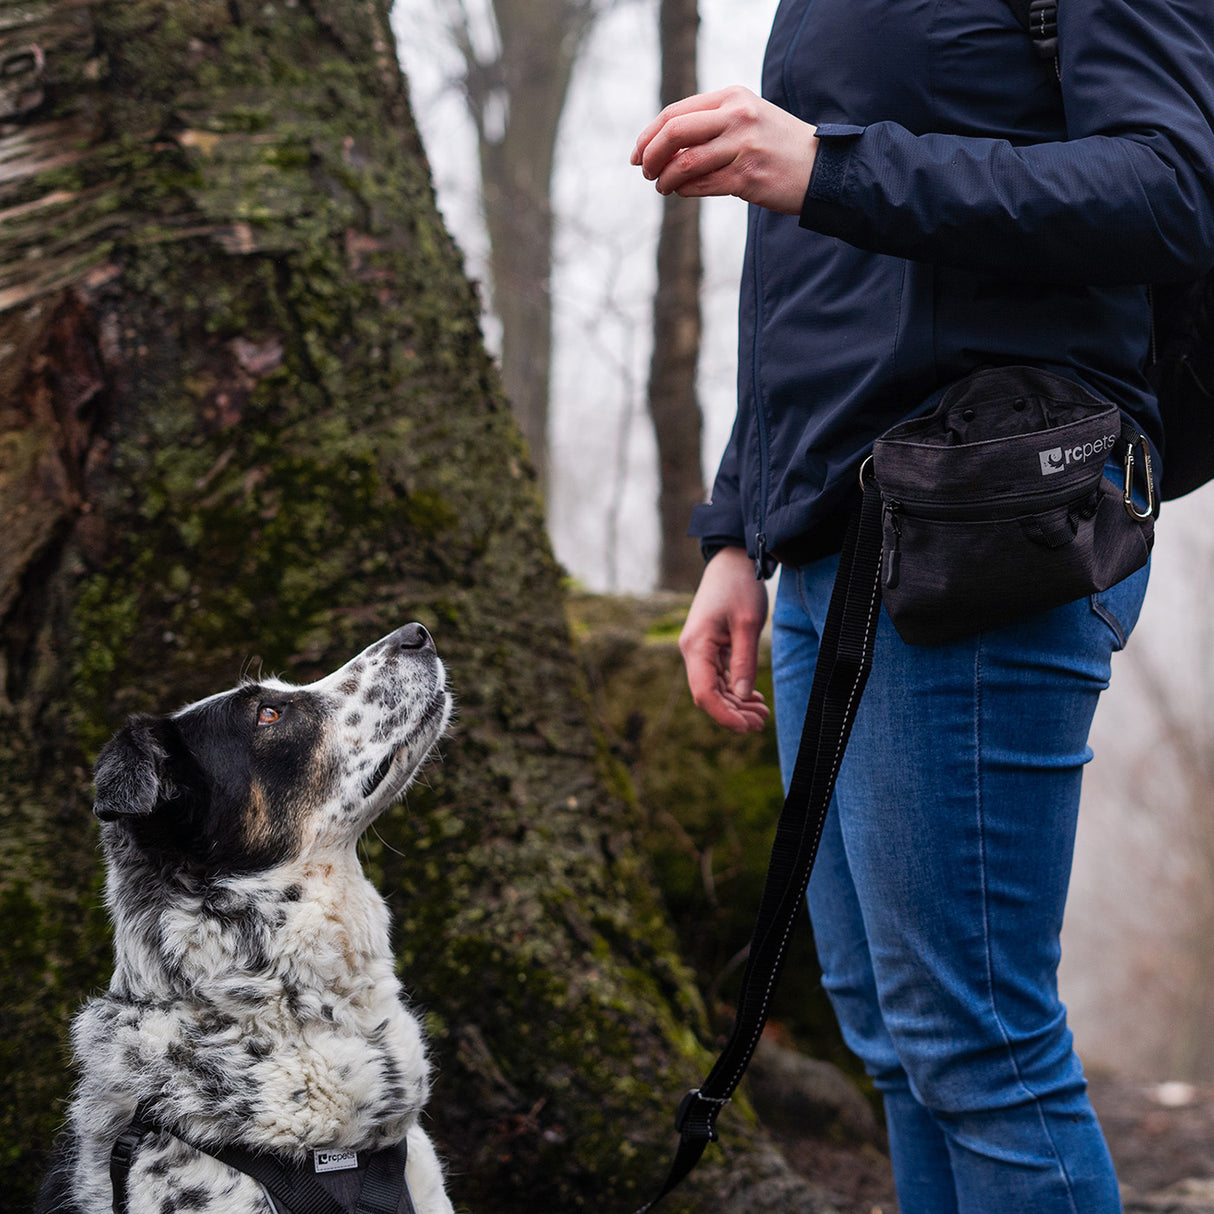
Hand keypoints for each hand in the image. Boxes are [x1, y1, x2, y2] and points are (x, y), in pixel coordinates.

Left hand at [631, 85, 817, 215]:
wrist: (822, 168)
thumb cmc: (778, 146)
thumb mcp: (747, 119)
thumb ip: (711, 123)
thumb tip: (662, 144)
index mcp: (733, 97)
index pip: (675, 112)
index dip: (648, 135)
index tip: (637, 153)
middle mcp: (737, 116)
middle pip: (674, 132)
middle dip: (650, 155)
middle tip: (644, 171)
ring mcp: (743, 145)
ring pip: (684, 163)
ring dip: (665, 179)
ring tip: (662, 187)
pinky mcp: (747, 176)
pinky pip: (701, 185)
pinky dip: (684, 191)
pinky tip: (682, 192)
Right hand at [679, 546, 770, 732]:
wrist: (733, 560)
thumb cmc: (740, 587)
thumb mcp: (748, 624)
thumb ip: (744, 662)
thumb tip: (740, 696)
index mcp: (696, 645)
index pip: (704, 693)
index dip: (724, 715)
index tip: (747, 727)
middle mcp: (692, 650)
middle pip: (708, 694)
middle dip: (733, 713)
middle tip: (761, 723)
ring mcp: (700, 649)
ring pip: (714, 688)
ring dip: (736, 703)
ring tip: (762, 714)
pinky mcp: (709, 646)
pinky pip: (719, 676)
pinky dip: (735, 689)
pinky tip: (753, 698)